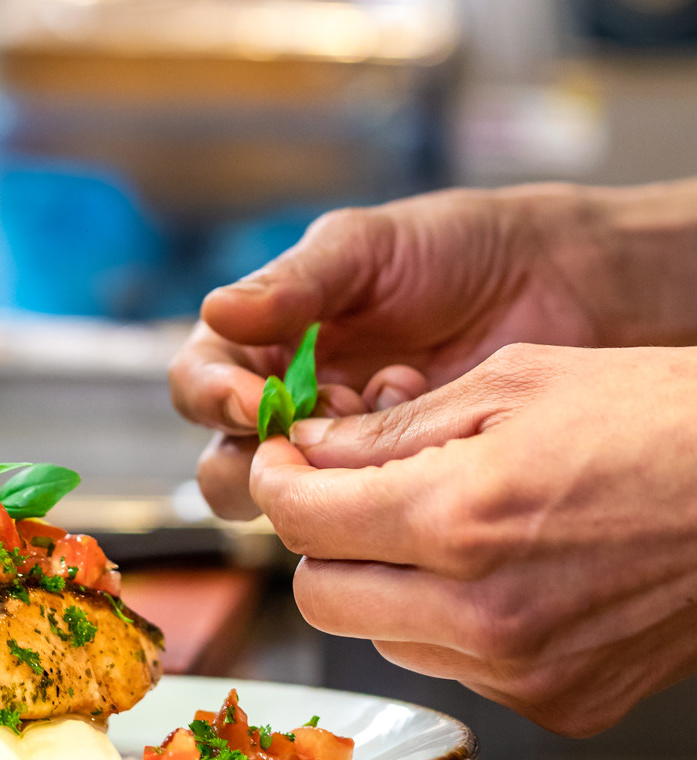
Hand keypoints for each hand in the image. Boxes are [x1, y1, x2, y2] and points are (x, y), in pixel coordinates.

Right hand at [170, 181, 696, 517]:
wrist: (558, 281)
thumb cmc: (453, 248)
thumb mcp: (367, 247)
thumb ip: (295, 282)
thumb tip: (217, 310)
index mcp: (264, 339)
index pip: (200, 381)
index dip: (212, 396)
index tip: (249, 400)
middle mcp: (292, 402)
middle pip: (225, 460)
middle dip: (264, 451)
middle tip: (323, 418)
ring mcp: (347, 451)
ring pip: (291, 499)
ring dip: (325, 467)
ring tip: (384, 406)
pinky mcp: (402, 486)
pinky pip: (367, 511)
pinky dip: (388, 474)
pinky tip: (431, 419)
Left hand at [250, 343, 696, 733]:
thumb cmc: (653, 418)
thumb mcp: (509, 384)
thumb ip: (391, 430)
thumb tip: (306, 449)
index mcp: (461, 518)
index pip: (303, 522)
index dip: (279, 479)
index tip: (285, 458)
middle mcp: (484, 613)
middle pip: (323, 596)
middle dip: (323, 537)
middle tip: (350, 489)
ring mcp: (524, 672)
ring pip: (384, 637)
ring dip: (385, 582)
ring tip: (445, 521)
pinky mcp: (560, 703)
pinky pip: (456, 667)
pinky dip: (452, 621)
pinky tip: (503, 566)